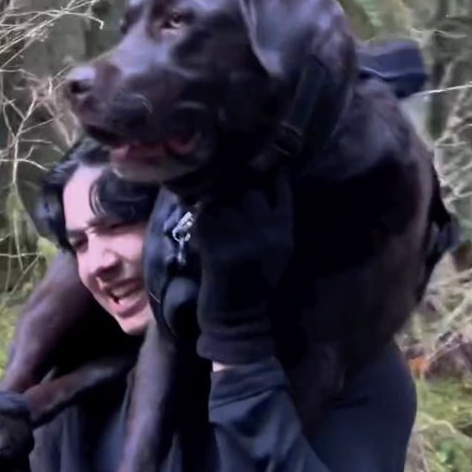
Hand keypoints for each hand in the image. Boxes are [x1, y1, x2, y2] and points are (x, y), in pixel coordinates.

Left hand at [193, 171, 293, 364]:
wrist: (237, 318)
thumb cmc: (255, 283)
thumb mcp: (278, 249)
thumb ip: (274, 215)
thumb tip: (265, 176)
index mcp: (283, 229)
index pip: (278, 183)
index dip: (263, 165)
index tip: (250, 153)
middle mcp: (265, 230)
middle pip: (247, 184)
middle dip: (232, 172)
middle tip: (216, 163)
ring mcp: (239, 239)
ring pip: (222, 195)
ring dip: (209, 187)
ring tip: (199, 179)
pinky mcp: (214, 247)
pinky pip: (202, 214)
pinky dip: (194, 207)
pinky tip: (187, 202)